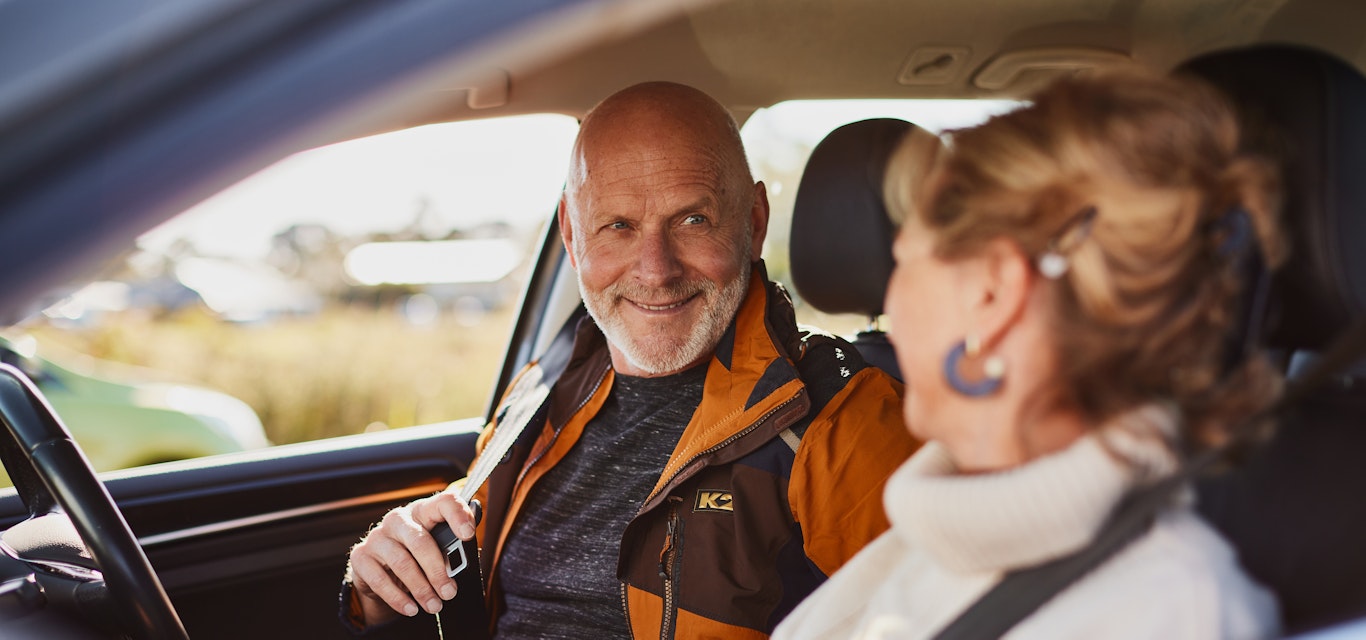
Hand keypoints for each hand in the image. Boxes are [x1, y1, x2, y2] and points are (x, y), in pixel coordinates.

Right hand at [346, 489, 477, 624]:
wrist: (381, 571)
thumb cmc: (416, 558)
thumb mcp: (435, 550)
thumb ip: (450, 551)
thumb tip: (462, 563)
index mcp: (422, 511)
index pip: (443, 502)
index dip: (457, 515)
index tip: (468, 535)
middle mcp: (398, 519)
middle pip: (420, 541)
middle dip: (437, 570)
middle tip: (449, 592)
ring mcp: (377, 537)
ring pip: (401, 563)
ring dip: (420, 589)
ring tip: (434, 606)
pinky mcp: (360, 556)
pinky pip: (380, 580)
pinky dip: (398, 598)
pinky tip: (411, 608)